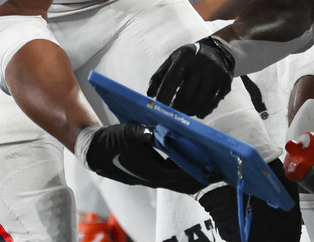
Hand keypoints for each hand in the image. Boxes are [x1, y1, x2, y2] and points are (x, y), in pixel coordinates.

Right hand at [76, 123, 203, 193]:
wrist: (95, 151)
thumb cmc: (111, 142)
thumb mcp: (125, 133)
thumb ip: (140, 132)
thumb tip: (152, 131)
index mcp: (150, 172)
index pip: (181, 178)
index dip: (198, 175)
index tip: (214, 171)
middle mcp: (154, 177)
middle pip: (184, 181)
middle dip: (201, 176)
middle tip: (219, 168)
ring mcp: (152, 175)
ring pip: (178, 177)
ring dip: (193, 171)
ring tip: (210, 162)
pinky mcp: (150, 170)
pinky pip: (172, 171)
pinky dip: (183, 165)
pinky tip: (191, 155)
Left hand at [148, 36, 235, 117]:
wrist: (218, 51)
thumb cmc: (190, 58)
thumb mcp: (173, 59)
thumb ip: (159, 75)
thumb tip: (150, 95)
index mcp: (185, 58)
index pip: (171, 80)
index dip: (163, 96)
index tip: (158, 108)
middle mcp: (202, 66)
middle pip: (185, 96)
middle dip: (176, 109)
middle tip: (171, 114)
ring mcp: (215, 76)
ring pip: (198, 104)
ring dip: (188, 112)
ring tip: (183, 112)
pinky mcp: (225, 84)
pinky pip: (211, 105)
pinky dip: (201, 112)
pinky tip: (196, 111)